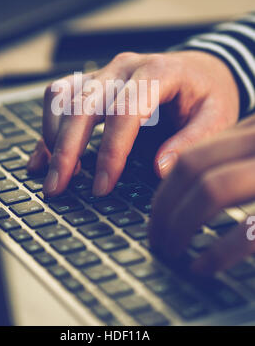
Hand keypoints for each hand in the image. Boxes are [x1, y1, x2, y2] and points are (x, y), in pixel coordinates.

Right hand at [27, 50, 239, 196]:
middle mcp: (125, 68)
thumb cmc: (207, 94)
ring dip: (52, 136)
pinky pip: (59, 96)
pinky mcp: (94, 81)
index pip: (125, 112)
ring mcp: (105, 72)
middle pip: (84, 105)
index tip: (101, 186)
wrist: (200, 69)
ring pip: (63, 96)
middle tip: (57, 187)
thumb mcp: (216, 116)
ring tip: (55, 174)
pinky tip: (42, 156)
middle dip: (66, 149)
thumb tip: (160, 170)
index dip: (110, 152)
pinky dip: (47, 125)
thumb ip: (192, 141)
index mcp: (158, 71)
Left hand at [149, 114, 254, 274]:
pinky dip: (218, 253)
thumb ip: (232, 154)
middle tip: (155, 238)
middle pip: (192, 169)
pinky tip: (201, 266)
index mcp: (250, 132)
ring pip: (211, 189)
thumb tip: (179, 176)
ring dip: (180, 225)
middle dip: (163, 208)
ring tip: (170, 250)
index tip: (154, 216)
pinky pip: (248, 230)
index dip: (164, 191)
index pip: (192, 156)